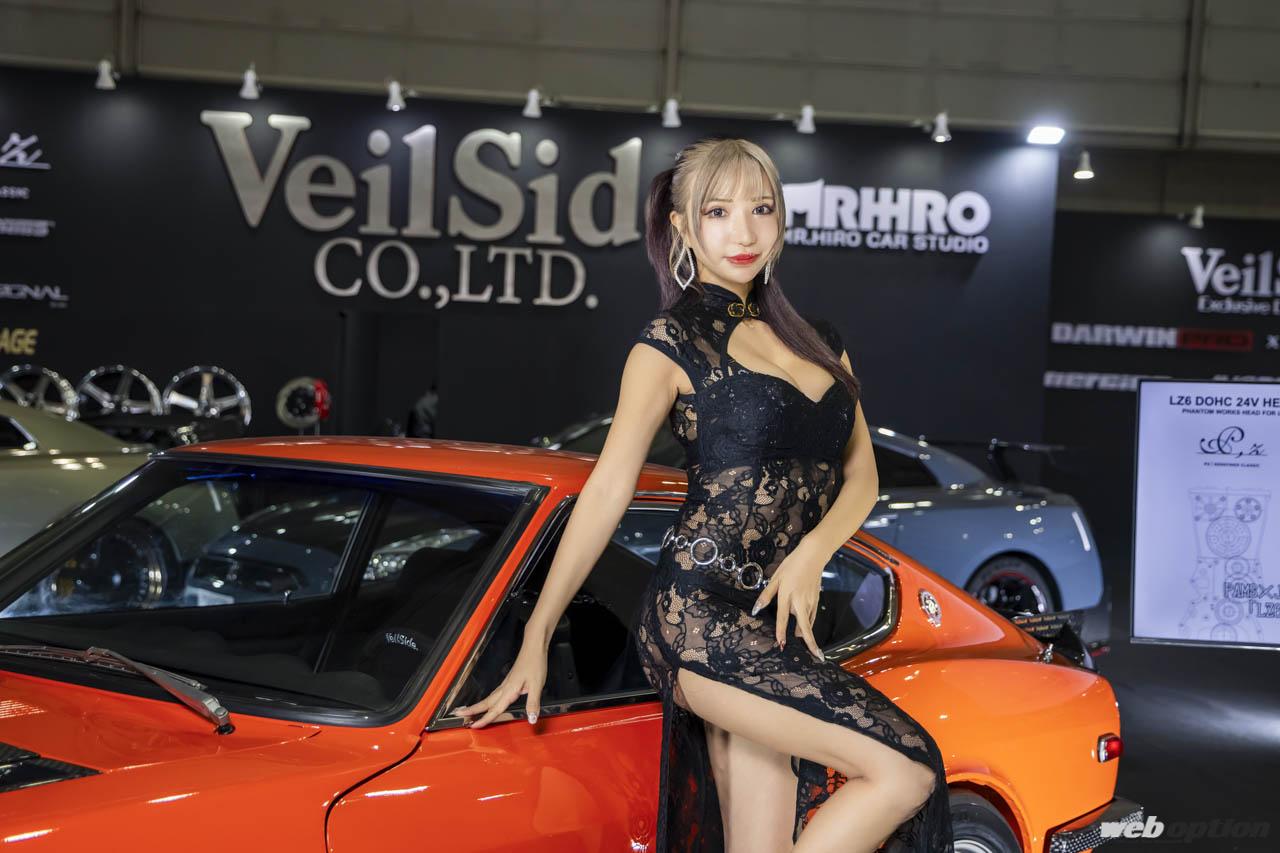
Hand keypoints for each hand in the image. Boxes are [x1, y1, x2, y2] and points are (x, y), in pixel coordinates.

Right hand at [450, 638, 547, 729]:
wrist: (534, 647)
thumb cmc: (535, 663)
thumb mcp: (537, 685)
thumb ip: (533, 703)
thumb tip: (531, 720)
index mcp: (509, 690)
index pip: (495, 709)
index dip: (484, 719)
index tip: (473, 726)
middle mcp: (505, 687)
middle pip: (486, 702)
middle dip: (472, 710)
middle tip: (458, 714)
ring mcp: (506, 683)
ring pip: (489, 697)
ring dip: (479, 705)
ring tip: (470, 711)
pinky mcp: (510, 680)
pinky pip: (496, 693)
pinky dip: (489, 700)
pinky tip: (491, 701)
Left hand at [750, 541, 825, 660]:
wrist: (813, 556)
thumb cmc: (792, 565)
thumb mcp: (776, 578)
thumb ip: (766, 595)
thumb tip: (756, 608)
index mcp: (787, 596)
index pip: (783, 618)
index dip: (781, 632)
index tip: (781, 645)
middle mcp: (800, 602)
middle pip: (805, 627)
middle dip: (810, 643)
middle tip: (816, 656)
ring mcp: (810, 602)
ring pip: (808, 622)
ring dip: (807, 633)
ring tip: (809, 646)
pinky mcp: (817, 600)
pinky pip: (812, 616)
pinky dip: (809, 623)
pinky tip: (806, 628)